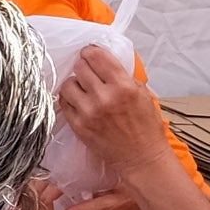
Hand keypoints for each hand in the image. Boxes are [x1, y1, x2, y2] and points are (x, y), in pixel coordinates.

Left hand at [53, 48, 166, 182]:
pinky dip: (69, 99)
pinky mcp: (79, 125)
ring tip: (83, 88)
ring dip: (75, 83)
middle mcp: (104, 97)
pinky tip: (79, 101)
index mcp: (123, 86)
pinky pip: (64, 103)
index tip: (90, 53)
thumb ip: (123, 76)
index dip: (90, 51)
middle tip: (87, 71)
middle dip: (83, 66)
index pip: (96, 56)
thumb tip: (103, 60)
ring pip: (68, 84)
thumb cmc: (145, 127)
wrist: (140, 158)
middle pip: (80, 67)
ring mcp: (89, 112)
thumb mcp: (142, 93)